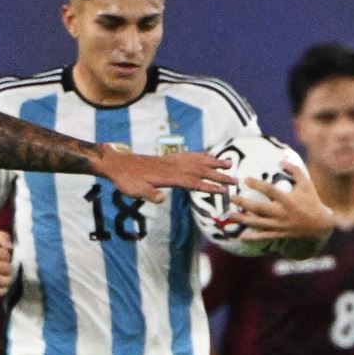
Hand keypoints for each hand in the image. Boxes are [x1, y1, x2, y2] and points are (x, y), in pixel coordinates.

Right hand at [0, 228, 13, 294]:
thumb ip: (2, 236)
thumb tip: (11, 248)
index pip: (5, 255)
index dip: (8, 257)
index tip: (5, 257)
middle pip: (3, 268)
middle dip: (9, 268)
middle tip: (8, 268)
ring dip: (7, 280)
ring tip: (9, 278)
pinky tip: (5, 289)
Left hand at [97, 147, 231, 202]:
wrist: (117, 163)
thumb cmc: (126, 180)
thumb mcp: (135, 191)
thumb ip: (150, 195)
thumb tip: (161, 199)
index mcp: (167, 176)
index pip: (192, 182)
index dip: (208, 186)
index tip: (223, 190)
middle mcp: (173, 166)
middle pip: (200, 170)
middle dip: (219, 175)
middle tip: (235, 179)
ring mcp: (172, 160)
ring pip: (198, 160)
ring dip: (214, 162)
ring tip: (230, 163)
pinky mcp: (169, 158)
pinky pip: (190, 155)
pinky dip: (202, 155)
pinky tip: (209, 156)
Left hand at [232, 163, 335, 239]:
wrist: (320, 225)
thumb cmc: (312, 201)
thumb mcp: (306, 183)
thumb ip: (295, 170)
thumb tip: (282, 159)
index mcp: (288, 200)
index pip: (269, 190)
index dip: (256, 184)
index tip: (245, 179)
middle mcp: (282, 213)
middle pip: (259, 208)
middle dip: (244, 203)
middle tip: (232, 198)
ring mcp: (280, 225)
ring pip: (258, 223)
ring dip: (244, 220)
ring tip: (231, 215)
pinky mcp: (280, 234)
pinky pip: (264, 236)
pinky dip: (252, 237)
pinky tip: (241, 237)